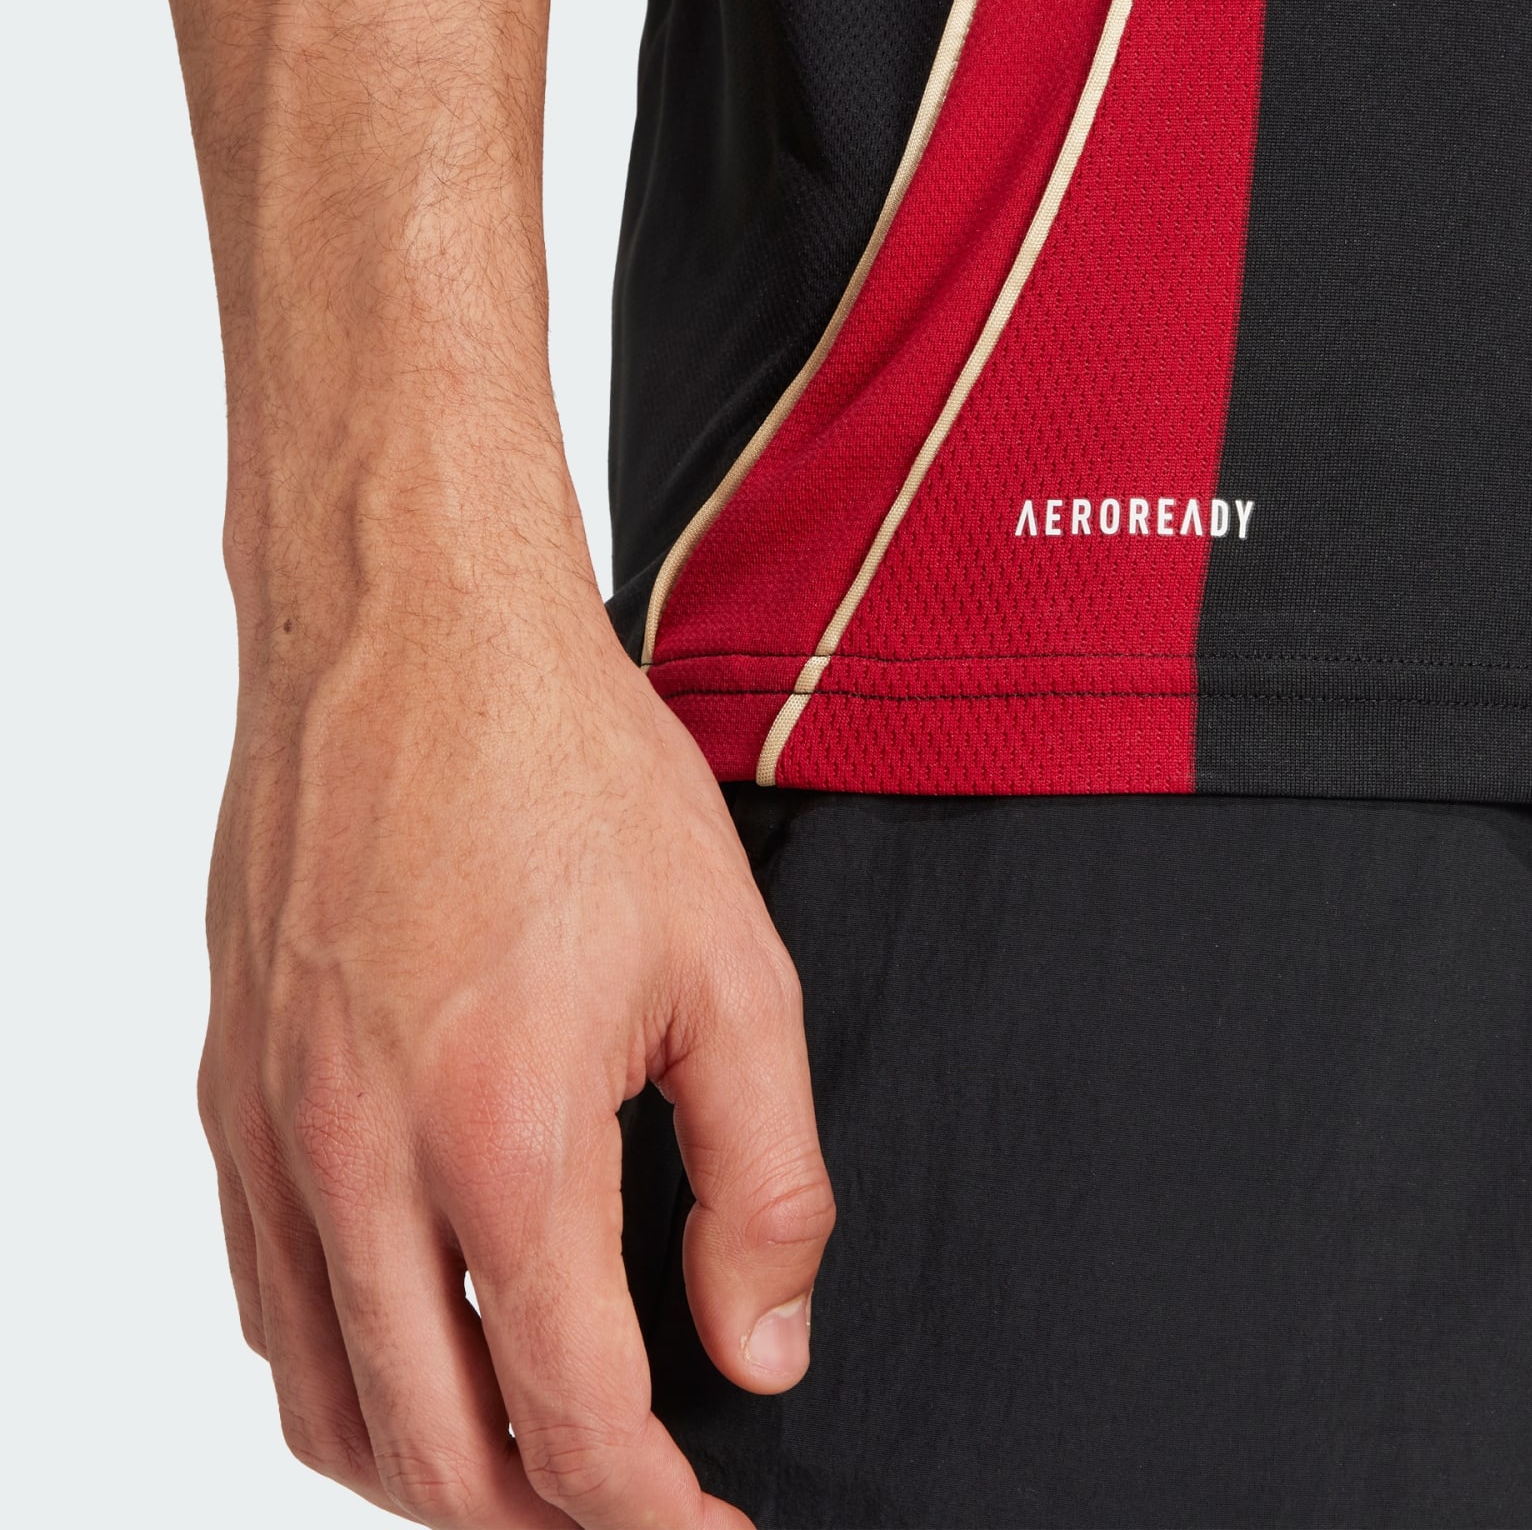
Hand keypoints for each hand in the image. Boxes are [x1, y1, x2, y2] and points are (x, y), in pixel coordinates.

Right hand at [199, 545, 831, 1526]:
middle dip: (544, 1518)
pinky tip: (417, 1340)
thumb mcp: (732, 963)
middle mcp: (357, 1156)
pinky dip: (343, 1371)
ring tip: (533, 1454)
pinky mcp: (226, 1090)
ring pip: (325, 1400)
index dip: (655, 1516)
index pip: (573, 1416)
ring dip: (433, 1466)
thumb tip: (763, 1346)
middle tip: (633, 1503)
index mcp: (504, 1129)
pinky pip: (265, 1296)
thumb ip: (764, 1175)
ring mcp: (269, 1131)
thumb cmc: (573, 773)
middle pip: (433, 1453)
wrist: (410, 632)